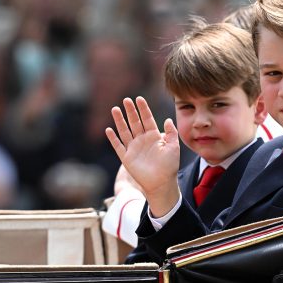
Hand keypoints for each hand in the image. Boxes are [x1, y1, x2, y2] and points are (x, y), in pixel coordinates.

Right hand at [105, 96, 179, 216]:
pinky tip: (109, 129)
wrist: (161, 183)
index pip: (147, 119)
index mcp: (154, 136)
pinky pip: (118, 146)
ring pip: (125, 131)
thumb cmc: (169, 166)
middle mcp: (142, 140)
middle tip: (126, 99)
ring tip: (115, 109)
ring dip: (120, 120)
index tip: (139, 99)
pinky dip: (113, 138)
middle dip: (130, 111)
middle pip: (135, 122)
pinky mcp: (127, 157)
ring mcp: (134, 148)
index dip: (143, 109)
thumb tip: (167, 119)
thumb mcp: (173, 147)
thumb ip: (171, 133)